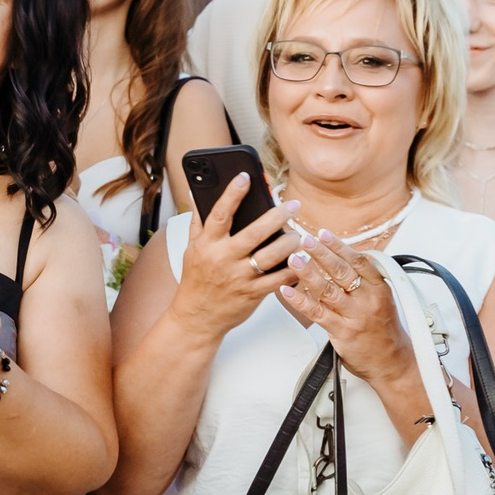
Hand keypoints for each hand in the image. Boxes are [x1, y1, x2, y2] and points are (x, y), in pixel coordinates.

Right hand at [170, 177, 300, 336]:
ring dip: (290, 242)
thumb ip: (197, 222)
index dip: (232, 193)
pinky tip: (303, 261)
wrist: (196, 317)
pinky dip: (294, 270)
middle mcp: (223, 259)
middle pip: (254, 232)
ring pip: (272, 255)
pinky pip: (279, 280)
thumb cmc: (195, 281)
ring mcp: (239, 277)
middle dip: (276, 216)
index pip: (220, 214)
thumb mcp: (191, 250)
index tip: (245, 176)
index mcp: (207, 244)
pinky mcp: (253, 294)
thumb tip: (195, 194)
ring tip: (299, 235)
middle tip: (292, 205)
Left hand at [278, 229, 419, 400]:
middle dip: (321, 253)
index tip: (323, 233)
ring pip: (328, 290)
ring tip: (293, 259)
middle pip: (342, 271)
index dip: (339, 246)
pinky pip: (317, 313)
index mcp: (379, 288)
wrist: (393, 362)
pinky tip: (287, 291)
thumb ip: (363, 280)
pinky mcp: (342, 332)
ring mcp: (355, 316)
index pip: (358, 261)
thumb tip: (339, 258)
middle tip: (305, 239)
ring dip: (308, 273)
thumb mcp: (381, 299)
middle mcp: (368, 300)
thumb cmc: (383, 330)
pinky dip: (300, 301)